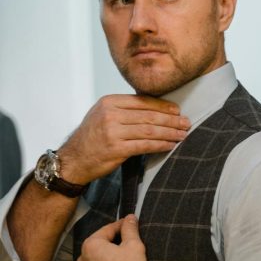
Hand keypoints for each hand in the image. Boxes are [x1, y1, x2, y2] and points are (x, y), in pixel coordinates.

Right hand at [57, 94, 189, 183]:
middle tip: (186, 123)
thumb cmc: (93, 137)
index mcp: (109, 102)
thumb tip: (156, 107)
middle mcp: (110, 114)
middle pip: (148, 115)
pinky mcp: (116, 149)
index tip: (177, 110)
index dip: (163, 106)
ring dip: (169, 132)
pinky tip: (171, 145)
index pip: (142, 101)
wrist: (74, 159)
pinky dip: (160, 145)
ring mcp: (112, 131)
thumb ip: (125, 109)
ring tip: (183, 134)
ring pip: (149, 130)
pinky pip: (144, 145)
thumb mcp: (104, 114)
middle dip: (171, 119)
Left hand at [77, 215, 157, 260]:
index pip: (108, 230)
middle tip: (128, 244)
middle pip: (100, 246)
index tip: (130, 224)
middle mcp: (82, 260)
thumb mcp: (134, 246)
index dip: (121, 226)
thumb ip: (130, 229)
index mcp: (91, 245)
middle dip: (112, 244)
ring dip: (106, 260)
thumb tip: (130, 218)